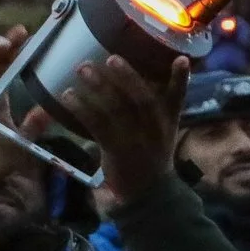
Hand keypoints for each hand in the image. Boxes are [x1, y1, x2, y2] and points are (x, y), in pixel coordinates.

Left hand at [56, 53, 188, 207]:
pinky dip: (81, 108)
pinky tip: (67, 96)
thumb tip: (134, 79)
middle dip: (127, 76)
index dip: (181, 78)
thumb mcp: (162, 131)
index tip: (182, 58)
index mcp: (168, 120)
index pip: (179, 97)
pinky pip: (97, 125)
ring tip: (82, 69)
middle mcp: (154, 127)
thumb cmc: (151, 155)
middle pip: (142, 98)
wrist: (148, 193)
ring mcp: (135, 139)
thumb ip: (155, 107)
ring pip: (118, 109)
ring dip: (99, 87)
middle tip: (110, 58)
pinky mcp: (115, 150)